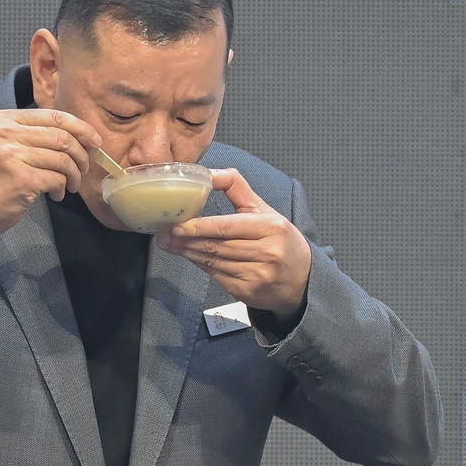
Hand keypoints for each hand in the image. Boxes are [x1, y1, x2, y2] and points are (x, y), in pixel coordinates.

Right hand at [0, 108, 101, 240]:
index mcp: (5, 119)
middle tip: (84, 169)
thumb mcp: (7, 144)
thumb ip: (36, 134)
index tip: (94, 141)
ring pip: (63, 159)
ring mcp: (13, 155)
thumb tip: (82, 135)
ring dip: (74, 175)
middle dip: (82, 154)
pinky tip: (56, 194)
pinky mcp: (22, 178)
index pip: (54, 116)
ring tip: (71, 185)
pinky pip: (57, 178)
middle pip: (62, 137)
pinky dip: (62, 188)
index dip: (80, 128)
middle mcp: (7, 133)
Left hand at [156, 168, 311, 315]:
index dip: (198, 227)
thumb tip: (208, 173)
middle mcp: (267, 252)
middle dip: (186, 241)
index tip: (176, 226)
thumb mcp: (263, 209)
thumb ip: (236, 187)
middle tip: (163, 235)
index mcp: (270, 227)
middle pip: (216, 246)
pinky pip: (217, 276)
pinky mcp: (249, 292)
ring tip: (169, 245)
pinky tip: (189, 256)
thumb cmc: (279, 239)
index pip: (226, 227)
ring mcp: (258, 275)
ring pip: (213, 262)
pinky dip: (200, 265)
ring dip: (188, 253)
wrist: (302, 278)